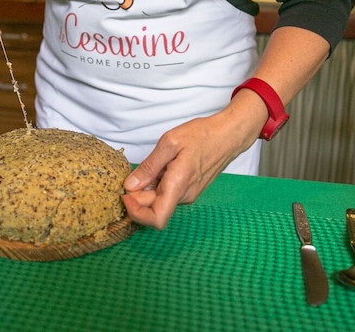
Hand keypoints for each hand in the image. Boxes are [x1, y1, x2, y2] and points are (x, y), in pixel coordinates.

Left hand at [121, 101, 262, 229]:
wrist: (229, 135)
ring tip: (151, 166)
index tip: (125, 194)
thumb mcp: (170, 142)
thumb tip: (131, 185)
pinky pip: (169, 194)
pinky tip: (160, 168)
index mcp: (179, 185)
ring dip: (148, 189)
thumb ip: (149, 166)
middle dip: (137, 196)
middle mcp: (185, 195)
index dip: (136, 213)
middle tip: (131, 174)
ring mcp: (189, 194)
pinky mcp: (190, 189)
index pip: (156, 219)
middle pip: (154, 209)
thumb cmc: (203, 135)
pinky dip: (158, 185)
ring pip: (160, 201)